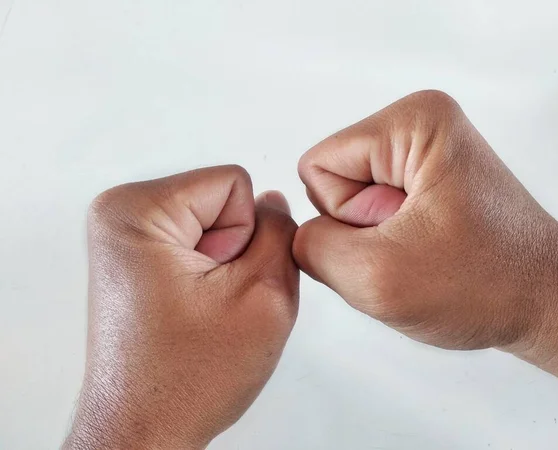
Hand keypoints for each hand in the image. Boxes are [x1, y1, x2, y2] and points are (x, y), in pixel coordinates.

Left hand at [64, 166, 298, 448]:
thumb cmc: (184, 381)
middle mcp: (119, 214)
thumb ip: (281, 233)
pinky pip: (195, 244)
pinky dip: (207, 276)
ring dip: (223, 268)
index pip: (235, 183)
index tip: (223, 283)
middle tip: (214, 302)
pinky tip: (194, 312)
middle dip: (234, 251)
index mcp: (137, 210)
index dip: (249, 235)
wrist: (142, 431)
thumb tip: (275, 203)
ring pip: (214, 224)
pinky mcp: (133, 259)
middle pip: (221, 201)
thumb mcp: (264, 296)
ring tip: (203, 310)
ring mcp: (124, 237)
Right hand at [293, 90, 557, 401]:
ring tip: (421, 252)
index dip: (345, 217)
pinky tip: (424, 253)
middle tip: (410, 248)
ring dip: (374, 241)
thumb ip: (311, 248)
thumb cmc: (488, 285)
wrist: (545, 304)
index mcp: (413, 122)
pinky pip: (373, 213)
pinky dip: (387, 243)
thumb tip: (295, 232)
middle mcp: (419, 125)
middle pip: (333, 181)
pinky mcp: (427, 179)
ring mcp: (424, 152)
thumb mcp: (378, 276)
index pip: (317, 166)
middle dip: (360, 230)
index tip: (396, 236)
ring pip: (350, 203)